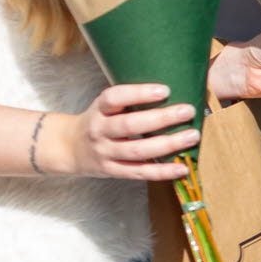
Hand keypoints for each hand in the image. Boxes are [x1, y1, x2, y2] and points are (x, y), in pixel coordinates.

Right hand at [61, 84, 196, 180]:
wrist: (68, 147)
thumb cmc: (98, 120)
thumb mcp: (105, 105)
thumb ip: (129, 99)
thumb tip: (173, 89)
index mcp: (99, 109)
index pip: (115, 98)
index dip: (139, 94)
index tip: (165, 90)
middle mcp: (100, 131)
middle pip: (129, 125)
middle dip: (161, 119)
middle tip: (187, 111)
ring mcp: (106, 153)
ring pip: (137, 151)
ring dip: (167, 144)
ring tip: (192, 136)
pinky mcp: (113, 171)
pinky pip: (140, 172)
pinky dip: (162, 171)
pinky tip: (182, 168)